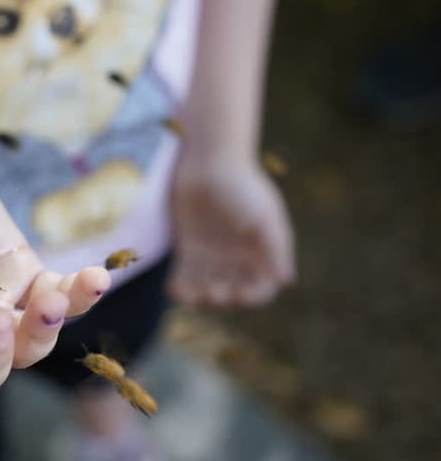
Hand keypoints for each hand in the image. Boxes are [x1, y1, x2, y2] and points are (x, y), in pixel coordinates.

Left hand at [168, 153, 294, 306]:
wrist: (208, 162)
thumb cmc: (242, 186)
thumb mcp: (264, 217)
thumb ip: (275, 249)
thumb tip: (286, 281)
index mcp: (261, 253)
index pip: (261, 289)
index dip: (252, 298)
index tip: (238, 294)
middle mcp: (237, 258)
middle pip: (232, 293)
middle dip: (222, 298)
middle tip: (212, 291)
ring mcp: (212, 255)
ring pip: (206, 288)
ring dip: (199, 298)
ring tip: (191, 295)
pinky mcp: (189, 249)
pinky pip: (184, 277)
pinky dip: (179, 288)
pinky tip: (174, 289)